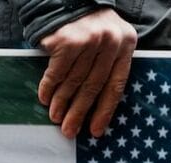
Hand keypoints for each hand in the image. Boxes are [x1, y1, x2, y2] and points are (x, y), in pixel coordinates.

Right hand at [38, 8, 136, 138]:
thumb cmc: (89, 23)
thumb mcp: (111, 38)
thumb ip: (108, 64)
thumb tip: (93, 106)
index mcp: (126, 44)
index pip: (116, 85)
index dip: (104, 111)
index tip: (95, 131)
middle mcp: (110, 42)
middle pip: (93, 87)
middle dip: (79, 112)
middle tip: (69, 130)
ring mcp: (88, 40)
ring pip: (74, 81)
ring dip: (62, 103)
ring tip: (55, 117)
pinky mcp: (67, 39)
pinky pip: (56, 72)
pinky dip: (48, 87)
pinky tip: (44, 98)